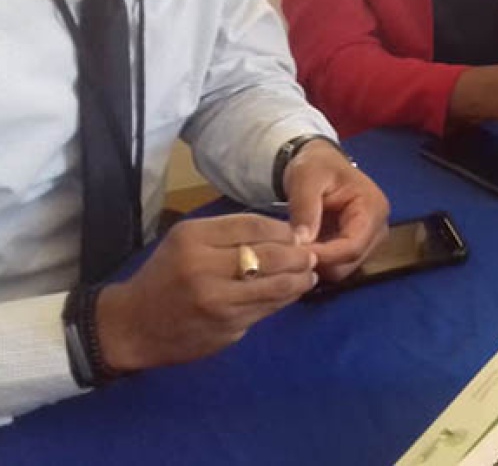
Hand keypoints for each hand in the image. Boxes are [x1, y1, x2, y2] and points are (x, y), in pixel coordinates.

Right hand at [96, 214, 317, 371]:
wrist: (131, 326)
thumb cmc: (165, 276)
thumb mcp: (187, 241)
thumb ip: (231, 233)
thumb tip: (285, 231)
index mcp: (193, 238)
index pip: (254, 225)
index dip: (284, 229)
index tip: (296, 234)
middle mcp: (204, 267)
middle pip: (271, 254)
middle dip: (299, 254)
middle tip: (311, 254)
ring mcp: (217, 301)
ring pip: (276, 285)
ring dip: (300, 279)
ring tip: (309, 273)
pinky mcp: (226, 327)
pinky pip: (267, 309)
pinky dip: (285, 299)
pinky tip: (292, 292)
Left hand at [282, 139, 390, 281]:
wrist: (320, 163)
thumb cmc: (317, 165)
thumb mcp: (306, 178)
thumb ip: (305, 208)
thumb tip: (302, 242)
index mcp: (373, 208)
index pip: (352, 246)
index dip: (324, 255)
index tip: (294, 254)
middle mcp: (378, 228)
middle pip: (350, 262)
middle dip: (319, 261)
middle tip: (289, 251)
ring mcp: (369, 240)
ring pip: (343, 268)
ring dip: (318, 263)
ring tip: (295, 247)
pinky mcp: (357, 246)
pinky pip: (338, 265)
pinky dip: (320, 261)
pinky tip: (304, 247)